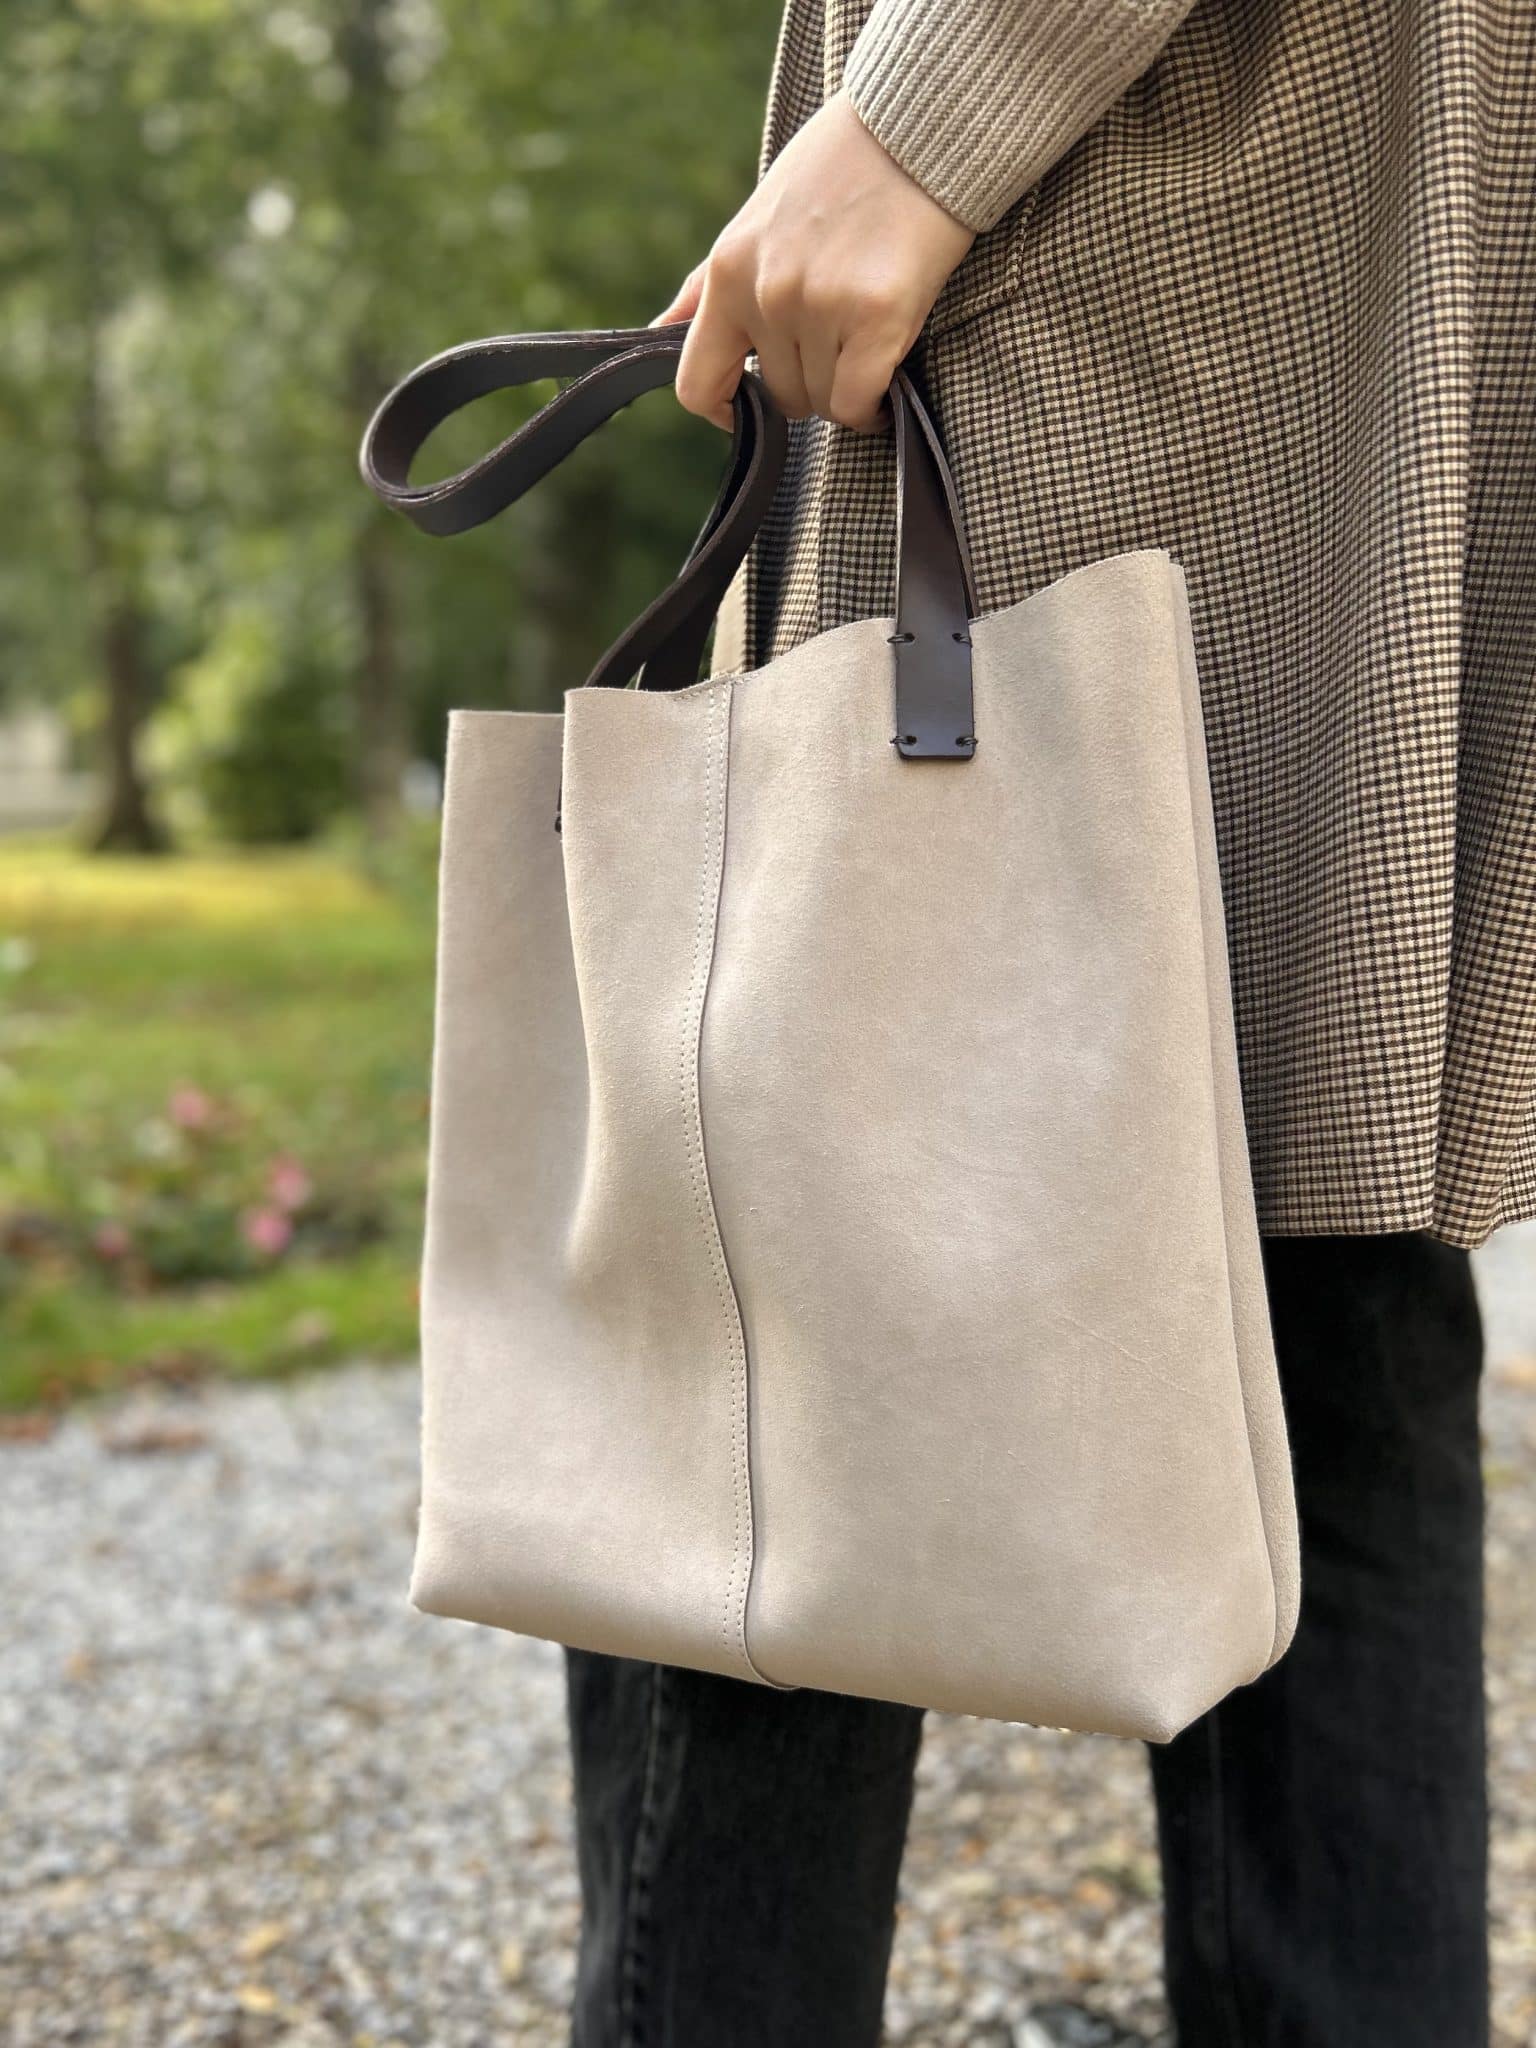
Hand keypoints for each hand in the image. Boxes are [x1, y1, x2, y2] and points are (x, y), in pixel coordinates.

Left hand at [655, 89, 974, 433]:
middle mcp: (766, 293)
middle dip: (810, 383)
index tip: (748, 408)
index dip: (722, 411)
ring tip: (867, 346)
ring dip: (847, 389)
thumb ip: (709, 286)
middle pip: (780, 397)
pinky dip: (873, 407)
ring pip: (824, 402)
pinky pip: (858, 402)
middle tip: (840, 345)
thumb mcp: (755, 222)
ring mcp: (819, 306)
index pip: (696, 383)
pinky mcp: (874, 316)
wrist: (915, 131)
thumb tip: (660, 330)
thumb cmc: (839, 175)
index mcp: (729, 272)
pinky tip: (887, 385)